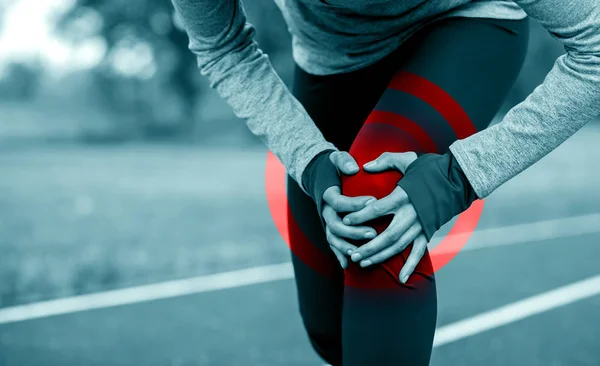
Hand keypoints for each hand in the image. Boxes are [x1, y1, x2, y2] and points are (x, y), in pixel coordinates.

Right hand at [322, 151, 376, 268]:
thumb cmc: (333, 166)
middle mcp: (324, 209)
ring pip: (332, 237)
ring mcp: (325, 220)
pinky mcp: (328, 227)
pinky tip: (347, 265)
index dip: (354, 203)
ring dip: (345, 246)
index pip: (339, 201)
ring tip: (360, 252)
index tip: (373, 201)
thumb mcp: (337, 157)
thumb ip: (344, 161)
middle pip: (334, 224)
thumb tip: (354, 168)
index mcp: (327, 193)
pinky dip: (338, 254)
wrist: (317, 174)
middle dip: (353, 231)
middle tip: (373, 232)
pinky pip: (332, 243)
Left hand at [342, 152, 429, 282]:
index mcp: (404, 195)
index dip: (360, 216)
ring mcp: (421, 225)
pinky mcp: (429, 232)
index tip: (345, 221)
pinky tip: (401, 279)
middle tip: (352, 254)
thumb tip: (365, 166)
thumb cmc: (430, 168)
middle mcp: (412, 214)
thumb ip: (385, 161)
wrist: (458, 178)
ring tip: (363, 262)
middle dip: (368, 246)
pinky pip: (419, 252)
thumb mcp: (407, 159)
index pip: (377, 209)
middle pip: (387, 235)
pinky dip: (411, 266)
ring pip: (399, 246)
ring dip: (381, 256)